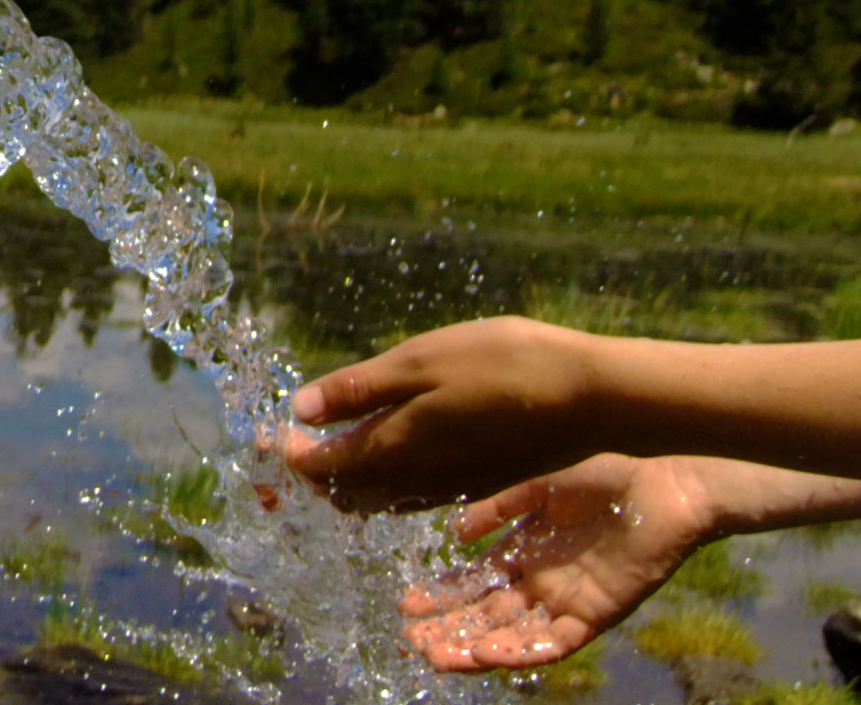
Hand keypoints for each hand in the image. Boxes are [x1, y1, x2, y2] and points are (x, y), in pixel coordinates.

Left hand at [282, 317, 606, 511]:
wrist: (591, 399)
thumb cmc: (505, 365)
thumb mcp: (422, 361)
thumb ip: (359, 390)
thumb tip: (299, 409)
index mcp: (393, 448)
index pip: (320, 465)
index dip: (290, 454)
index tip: (269, 436)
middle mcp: (414, 480)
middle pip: (344, 492)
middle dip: (312, 474)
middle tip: (292, 448)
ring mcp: (447, 486)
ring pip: (378, 499)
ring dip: (347, 482)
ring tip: (330, 454)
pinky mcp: (476, 483)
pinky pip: (412, 496)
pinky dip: (384, 484)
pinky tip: (389, 459)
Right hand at [400, 454, 713, 670]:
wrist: (666, 477)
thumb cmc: (607, 469)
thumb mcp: (537, 482)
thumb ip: (497, 507)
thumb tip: (455, 534)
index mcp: (525, 550)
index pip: (473, 582)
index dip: (441, 596)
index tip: (407, 603)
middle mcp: (541, 581)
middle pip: (485, 616)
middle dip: (448, 630)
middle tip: (412, 640)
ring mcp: (566, 601)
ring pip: (511, 636)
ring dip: (474, 649)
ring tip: (438, 655)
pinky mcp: (595, 615)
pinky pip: (554, 643)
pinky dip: (521, 651)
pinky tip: (489, 652)